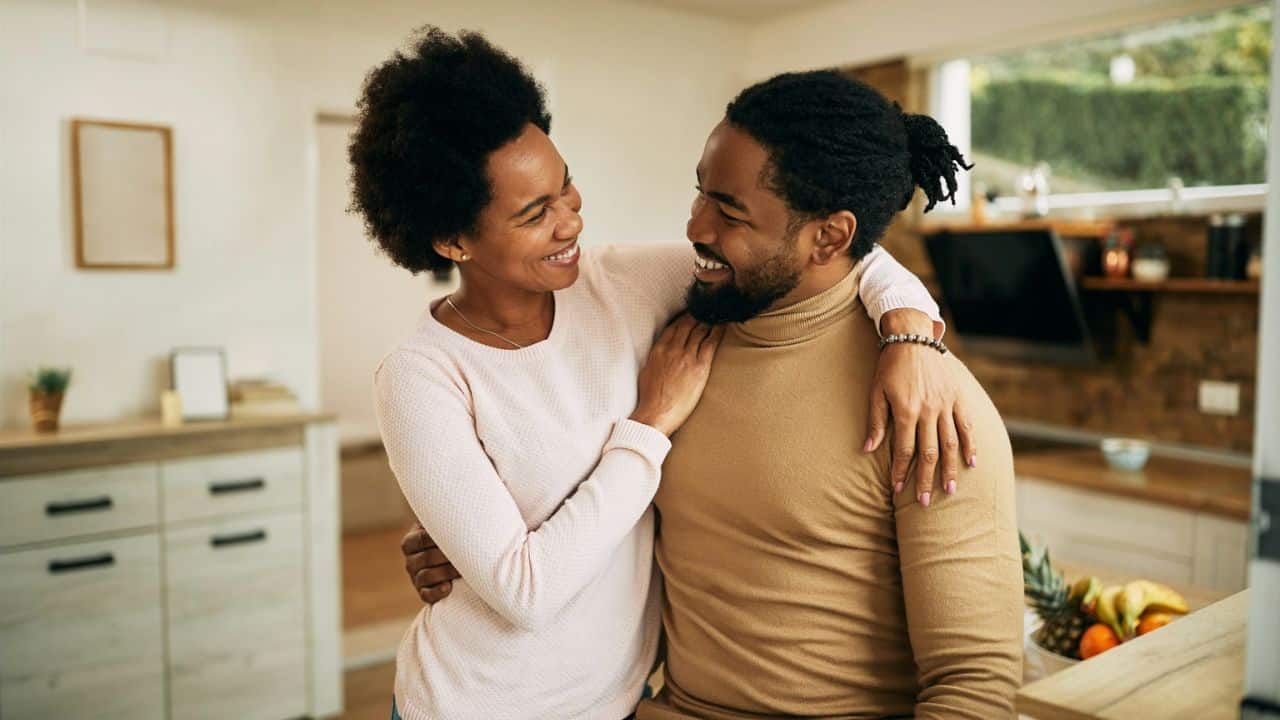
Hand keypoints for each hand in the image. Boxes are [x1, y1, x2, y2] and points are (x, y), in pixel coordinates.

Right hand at [402, 522, 458, 603]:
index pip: (421, 539)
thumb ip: (447, 518)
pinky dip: (437, 592)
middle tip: (466, 554)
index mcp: (411, 541)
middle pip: (425, 558)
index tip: (457, 537)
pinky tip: (448, 588)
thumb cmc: (452, 537)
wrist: (454, 558)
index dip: (437, 539)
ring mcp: (415, 577)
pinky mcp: (423, 592)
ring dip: (446, 573)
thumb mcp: (444, 526)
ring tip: (462, 570)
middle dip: (446, 557)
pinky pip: (426, 595)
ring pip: (425, 576)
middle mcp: (411, 560)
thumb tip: (463, 503)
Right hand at [630, 314, 724, 435]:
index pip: (673, 327)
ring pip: (700, 331)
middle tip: (708, 309)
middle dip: (698, 315)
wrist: (656, 413)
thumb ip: (656, 359)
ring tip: (717, 314)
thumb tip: (661, 355)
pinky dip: (717, 332)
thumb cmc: (650, 398)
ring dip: (709, 320)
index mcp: (658, 350)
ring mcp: (686, 357)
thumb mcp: (647, 372)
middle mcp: (672, 349)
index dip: (684, 318)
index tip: (691, 313)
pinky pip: (710, 343)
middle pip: (688, 325)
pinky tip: (723, 326)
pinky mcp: (699, 367)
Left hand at [865, 311, 975, 506]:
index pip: (903, 450)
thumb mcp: (876, 391)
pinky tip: (971, 463)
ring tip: (949, 490)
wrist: (913, 337)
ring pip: (950, 444)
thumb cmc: (890, 366)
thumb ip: (876, 422)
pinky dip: (970, 445)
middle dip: (926, 479)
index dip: (900, 472)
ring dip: (949, 469)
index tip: (898, 490)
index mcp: (906, 410)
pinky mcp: (957, 398)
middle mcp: (928, 411)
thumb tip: (867, 450)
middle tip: (924, 502)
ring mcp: (945, 405)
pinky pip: (966, 425)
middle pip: (929, 453)